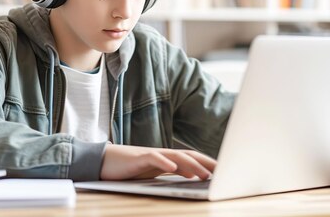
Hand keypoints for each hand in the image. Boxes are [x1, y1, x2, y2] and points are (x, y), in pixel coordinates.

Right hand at [100, 144, 215, 180]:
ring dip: (192, 165)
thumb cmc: (130, 168)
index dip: (208, 163)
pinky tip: (173, 169)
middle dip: (207, 163)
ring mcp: (151, 154)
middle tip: (223, 172)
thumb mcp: (156, 172)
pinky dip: (164, 163)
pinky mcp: (138, 158)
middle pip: (189, 156)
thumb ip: (174, 172)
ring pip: (175, 157)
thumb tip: (194, 176)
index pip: (193, 159)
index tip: (224, 171)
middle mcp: (163, 154)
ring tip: (204, 175)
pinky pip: (153, 158)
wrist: (104, 161)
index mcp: (168, 159)